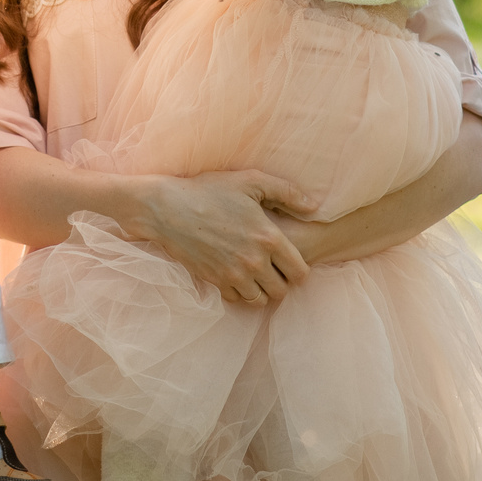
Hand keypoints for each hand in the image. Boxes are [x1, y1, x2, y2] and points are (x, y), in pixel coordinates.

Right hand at [125, 170, 315, 304]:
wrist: (168, 209)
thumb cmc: (210, 191)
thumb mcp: (251, 181)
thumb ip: (287, 192)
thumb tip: (313, 206)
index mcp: (269, 238)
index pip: (300, 272)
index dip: (299, 269)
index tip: (291, 261)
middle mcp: (254, 262)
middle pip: (282, 290)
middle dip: (281, 281)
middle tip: (274, 268)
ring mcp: (233, 275)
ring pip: (260, 299)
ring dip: (261, 289)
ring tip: (256, 273)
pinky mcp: (215, 281)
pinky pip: (238, 299)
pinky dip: (241, 291)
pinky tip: (237, 275)